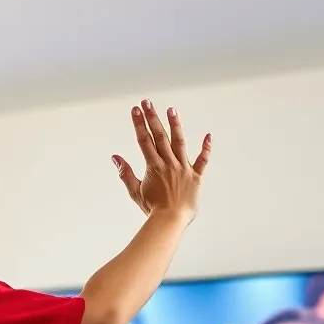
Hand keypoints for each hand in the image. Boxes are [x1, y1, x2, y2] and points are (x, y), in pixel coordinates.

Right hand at [111, 100, 211, 221]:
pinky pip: (203, 160)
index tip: (135, 109)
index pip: (144, 140)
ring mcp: (183, 168)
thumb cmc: (152, 209)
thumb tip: (115, 157)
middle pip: (159, 136)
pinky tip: (208, 135)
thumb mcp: (135, 192)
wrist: (170, 220)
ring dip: (175, 124)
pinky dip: (206, 148)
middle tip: (147, 102)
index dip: (139, 123)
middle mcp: (168, 163)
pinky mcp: (196, 176)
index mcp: (153, 166)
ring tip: (171, 109)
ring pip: (179, 142)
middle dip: (152, 117)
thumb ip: (125, 173)